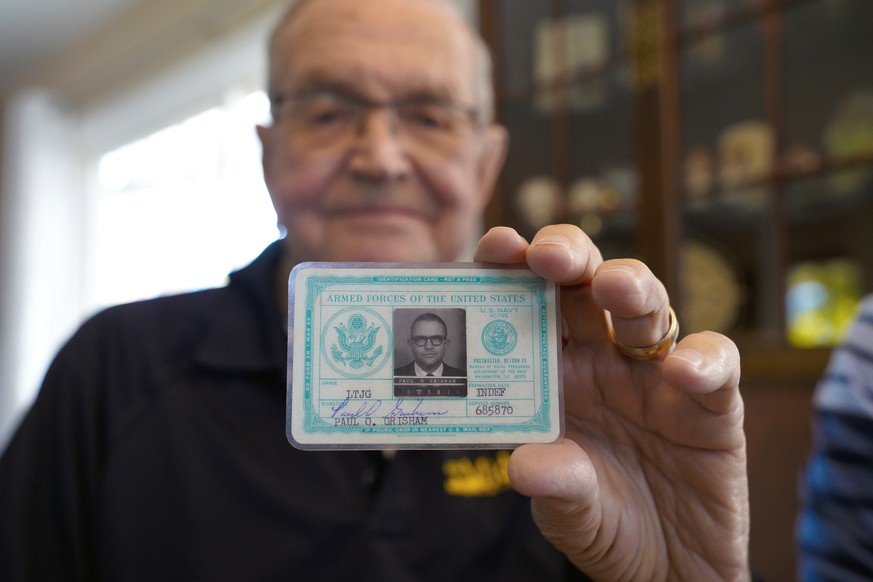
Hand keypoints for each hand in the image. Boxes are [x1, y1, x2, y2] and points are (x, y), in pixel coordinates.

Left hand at [475, 225, 748, 581]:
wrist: (668, 570)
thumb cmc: (604, 524)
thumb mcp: (567, 513)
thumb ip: (554, 486)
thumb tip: (527, 466)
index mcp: (556, 371)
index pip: (532, 303)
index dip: (515, 268)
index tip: (497, 248)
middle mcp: (604, 360)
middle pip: (587, 285)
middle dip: (571, 258)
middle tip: (549, 255)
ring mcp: (657, 375)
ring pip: (649, 308)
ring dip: (633, 288)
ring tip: (615, 288)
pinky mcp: (711, 403)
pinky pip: (715, 364)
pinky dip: (704, 360)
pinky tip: (682, 371)